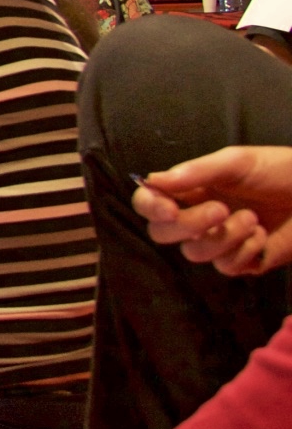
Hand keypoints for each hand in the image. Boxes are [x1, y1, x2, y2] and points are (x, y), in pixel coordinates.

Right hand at [131, 181, 291, 277]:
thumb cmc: (279, 171)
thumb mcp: (238, 162)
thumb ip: (196, 171)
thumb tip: (153, 180)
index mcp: (190, 190)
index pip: (149, 203)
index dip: (149, 208)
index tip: (168, 209)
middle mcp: (197, 217)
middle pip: (163, 234)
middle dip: (190, 225)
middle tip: (222, 210)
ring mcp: (219, 242)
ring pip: (194, 253)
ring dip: (224, 237)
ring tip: (254, 219)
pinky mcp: (243, 261)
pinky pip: (226, 267)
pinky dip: (245, 251)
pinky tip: (263, 236)